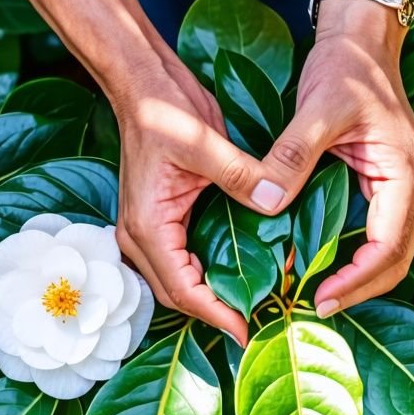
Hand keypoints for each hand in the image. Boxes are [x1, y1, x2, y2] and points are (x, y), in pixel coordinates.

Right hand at [109, 52, 273, 345]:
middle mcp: (139, 235)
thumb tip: (273, 201)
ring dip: (211, 297)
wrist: (142, 84)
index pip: (182, 289)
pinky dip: (207, 274)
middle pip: (177, 294)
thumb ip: (240, 174)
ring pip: (178, 281)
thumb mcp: (204, 141)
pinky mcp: (160, 219)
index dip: (215, 314)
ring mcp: (147, 229)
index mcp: (147, 225)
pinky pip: (182, 260)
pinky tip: (240, 273)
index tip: (248, 330)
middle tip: (260, 322)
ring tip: (254, 304)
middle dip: (215, 313)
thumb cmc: (164, 109)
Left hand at [258, 1, 413, 317]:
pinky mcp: (391, 181)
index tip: (316, 300)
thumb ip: (292, 155)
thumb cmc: (345, 66)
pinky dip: (354, 253)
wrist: (362, 36)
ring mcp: (408, 184)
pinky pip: (378, 230)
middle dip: (357, 288)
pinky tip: (321, 263)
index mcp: (408, 171)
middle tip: (311, 309)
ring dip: (356, 276)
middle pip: (396, 258)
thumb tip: (268, 202)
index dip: (355, 281)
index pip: (390, 247)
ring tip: (312, 294)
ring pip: (389, 249)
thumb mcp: (316, 108)